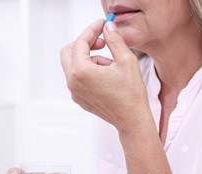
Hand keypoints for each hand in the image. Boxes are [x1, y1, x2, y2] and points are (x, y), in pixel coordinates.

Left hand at [60, 20, 151, 135]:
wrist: (132, 120)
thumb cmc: (131, 94)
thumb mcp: (126, 60)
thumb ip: (114, 40)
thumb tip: (108, 27)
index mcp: (81, 72)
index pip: (80, 43)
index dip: (91, 30)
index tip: (102, 25)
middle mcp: (73, 83)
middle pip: (68, 52)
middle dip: (85, 43)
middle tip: (102, 41)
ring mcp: (75, 92)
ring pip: (74, 65)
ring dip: (90, 58)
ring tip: (111, 65)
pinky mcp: (80, 99)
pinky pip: (78, 78)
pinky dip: (89, 71)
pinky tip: (107, 76)